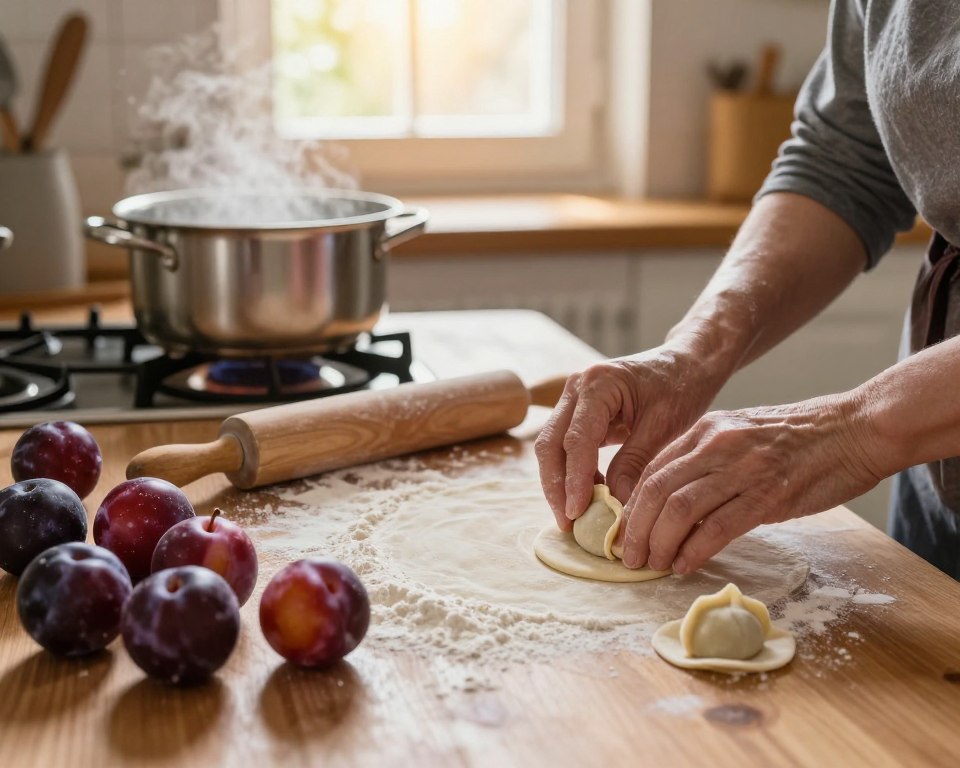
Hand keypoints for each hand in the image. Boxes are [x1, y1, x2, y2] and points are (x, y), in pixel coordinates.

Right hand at [534, 344, 722, 531]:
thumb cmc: (681, 387)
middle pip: (550, 443)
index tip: (576, 512)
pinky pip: (566, 447)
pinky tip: (589, 496)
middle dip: (555, 486)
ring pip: (552, 447)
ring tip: (576, 516)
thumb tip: (616, 505)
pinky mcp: (579, 413)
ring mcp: (574, 399)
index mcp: (598, 383)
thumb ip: (636, 463)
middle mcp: (576, 387)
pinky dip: (574, 473)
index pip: (575, 439)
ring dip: (560, 483)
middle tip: (567, 522)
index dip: (574, 479)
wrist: (686, 364)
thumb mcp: (664, 426)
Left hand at [618, 394, 883, 572]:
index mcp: (706, 430)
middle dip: (635, 529)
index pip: (652, 471)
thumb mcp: (741, 436)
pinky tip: (684, 565)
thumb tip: (675, 504)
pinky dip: (695, 550)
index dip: (631, 506)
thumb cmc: (800, 439)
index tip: (622, 533)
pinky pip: (719, 526)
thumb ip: (707, 462)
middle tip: (629, 557)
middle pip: (656, 490)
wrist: (856, 429)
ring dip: (659, 542)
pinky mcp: (770, 494)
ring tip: (653, 564)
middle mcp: (717, 444)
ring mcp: (743, 468)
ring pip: (680, 509)